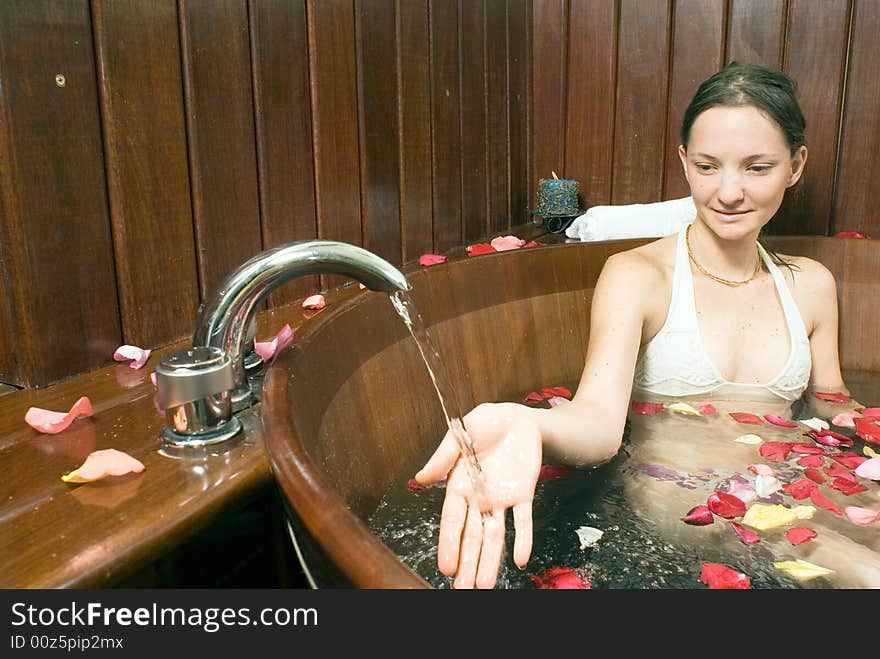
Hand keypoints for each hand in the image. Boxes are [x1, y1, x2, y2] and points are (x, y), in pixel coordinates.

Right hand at [415, 402, 541, 588]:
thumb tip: (420, 479)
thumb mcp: (461, 434)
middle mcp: (479, 498)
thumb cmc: (484, 423)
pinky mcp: (523, 494)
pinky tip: (520, 560)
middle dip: (467, 562)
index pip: (453, 521)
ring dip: (490, 560)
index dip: (449, 544)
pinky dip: (523, 539)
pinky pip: (523, 520)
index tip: (446, 567)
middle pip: (472, 536)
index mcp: (459, 485)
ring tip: (485, 586)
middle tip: (463, 589)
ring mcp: (501, 499)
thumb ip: (443, 457)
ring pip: (495, 535)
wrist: (517, 418)